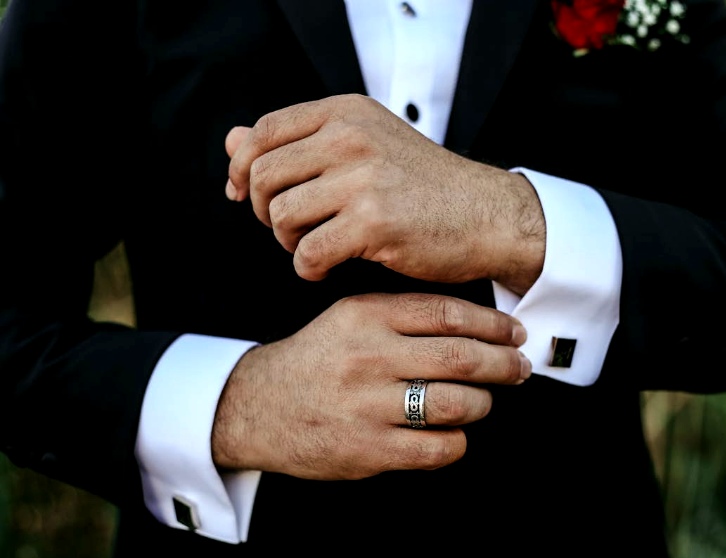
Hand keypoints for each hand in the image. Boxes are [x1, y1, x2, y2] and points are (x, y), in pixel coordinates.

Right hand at [211, 293, 530, 479]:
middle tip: (519, 368)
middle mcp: (369, 357)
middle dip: (504, 365)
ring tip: (484, 401)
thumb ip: (403, 313)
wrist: (255, 406)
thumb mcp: (350, 317)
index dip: (493, 324)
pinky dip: (457, 442)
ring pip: (456, 404)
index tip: (515, 333)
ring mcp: (368, 405)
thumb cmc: (317, 359)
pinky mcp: (367, 449)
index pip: (449, 313)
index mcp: (367, 316)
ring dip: (482, 403)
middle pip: (461, 358)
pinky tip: (454, 435)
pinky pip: (437, 448)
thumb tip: (476, 322)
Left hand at [225, 94, 545, 295]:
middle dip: (263, 210)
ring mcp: (363, 179)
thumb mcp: (363, 148)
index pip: (263, 132)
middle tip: (291, 228)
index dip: (242, 167)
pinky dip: (308, 268)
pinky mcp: (374, 223)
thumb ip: (297, 143)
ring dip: (287, 241)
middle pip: (262, 176)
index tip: (242, 194)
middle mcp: (351, 138)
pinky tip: (326, 267)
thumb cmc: (424, 187)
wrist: (487, 215)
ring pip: (279, 216)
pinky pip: (308, 253)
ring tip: (315, 245)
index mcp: (346, 114)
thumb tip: (231, 141)